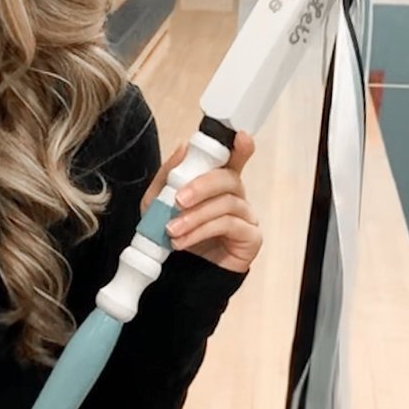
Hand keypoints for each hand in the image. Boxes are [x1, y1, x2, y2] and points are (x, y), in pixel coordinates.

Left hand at [141, 132, 261, 273]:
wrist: (180, 272)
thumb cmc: (175, 232)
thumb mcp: (159, 202)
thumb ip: (169, 175)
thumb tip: (183, 148)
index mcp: (218, 182)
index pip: (234, 158)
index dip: (240, 147)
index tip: (241, 136)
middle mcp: (236, 195)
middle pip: (229, 178)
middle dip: (201, 186)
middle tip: (178, 199)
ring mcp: (246, 215)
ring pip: (227, 203)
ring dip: (195, 216)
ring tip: (172, 230)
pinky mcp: (250, 237)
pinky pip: (229, 225)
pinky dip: (201, 231)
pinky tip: (182, 241)